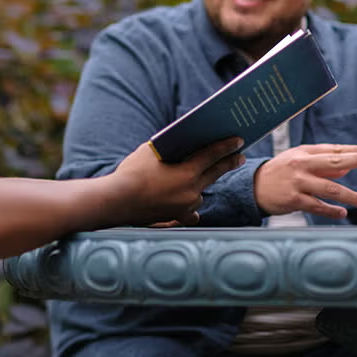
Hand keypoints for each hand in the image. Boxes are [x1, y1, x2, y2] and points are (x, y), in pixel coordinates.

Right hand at [112, 137, 244, 226]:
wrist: (117, 201)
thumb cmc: (132, 173)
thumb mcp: (150, 152)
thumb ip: (169, 148)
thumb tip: (181, 144)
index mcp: (187, 172)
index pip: (213, 155)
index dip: (226, 146)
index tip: (239, 141)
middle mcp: (192, 190)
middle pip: (215, 173)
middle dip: (228, 163)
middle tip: (238, 157)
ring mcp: (186, 206)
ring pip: (200, 193)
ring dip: (201, 184)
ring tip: (199, 177)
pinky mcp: (177, 216)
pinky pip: (190, 211)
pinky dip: (189, 206)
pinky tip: (186, 204)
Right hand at [253, 144, 356, 218]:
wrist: (253, 187)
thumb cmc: (279, 172)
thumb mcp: (298, 162)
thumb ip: (321, 165)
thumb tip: (346, 170)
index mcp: (304, 153)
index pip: (333, 150)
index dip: (354, 151)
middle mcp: (301, 165)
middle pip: (334, 162)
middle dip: (356, 161)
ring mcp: (297, 182)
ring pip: (329, 188)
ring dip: (350, 195)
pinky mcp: (293, 199)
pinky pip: (317, 206)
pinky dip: (331, 211)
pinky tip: (342, 213)